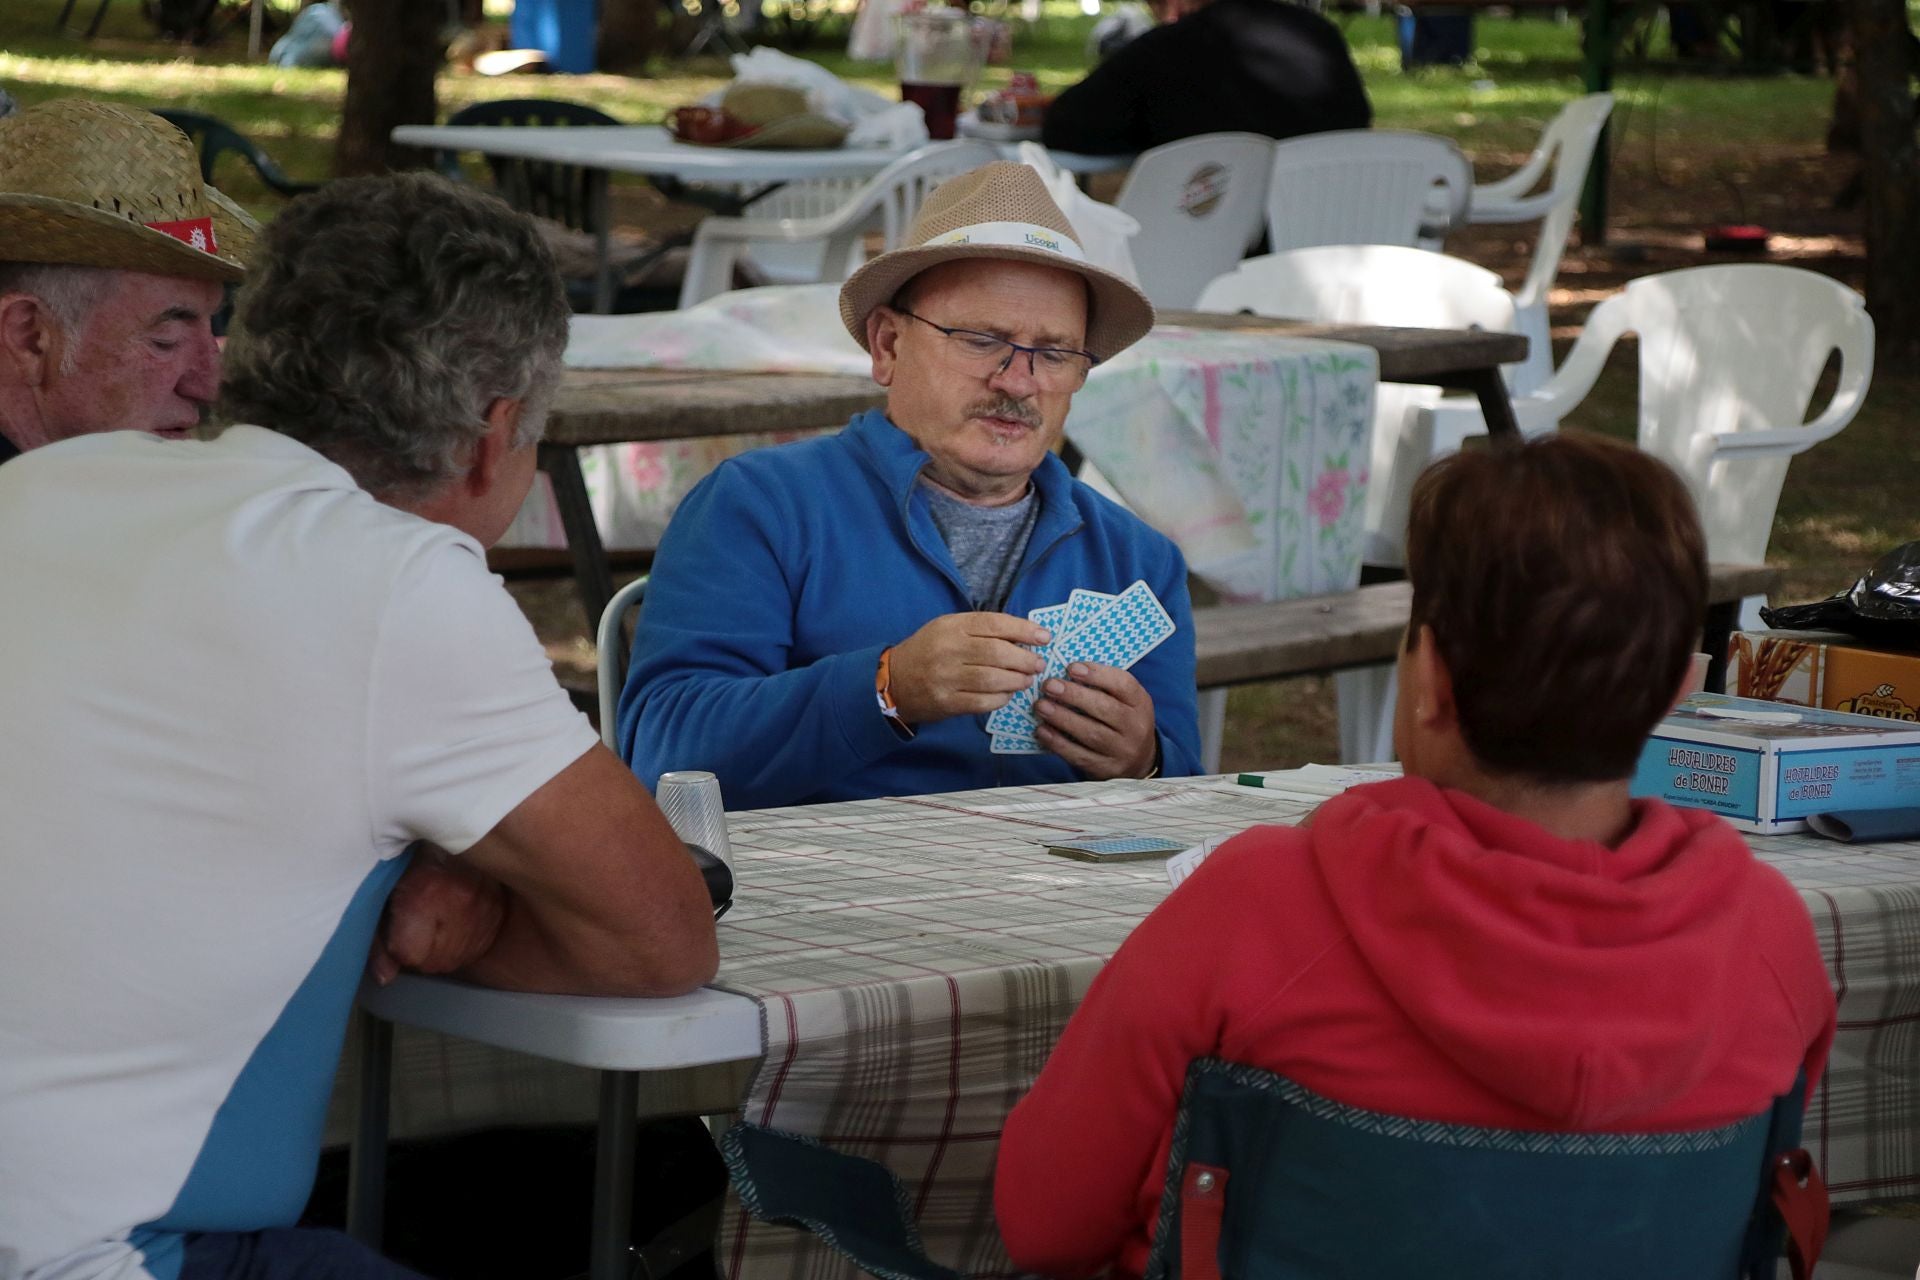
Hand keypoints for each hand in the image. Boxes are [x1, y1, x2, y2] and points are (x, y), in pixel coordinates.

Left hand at [368, 844, 507, 984]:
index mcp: (425, 895)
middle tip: (415, 921)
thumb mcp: (383, 894)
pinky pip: (472, 951)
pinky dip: (459, 942)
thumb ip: (377, 938)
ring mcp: (485, 912)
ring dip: (438, 949)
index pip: (408, 954)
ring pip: (451, 960)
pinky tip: (452, 920)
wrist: (456, 834)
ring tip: (434, 919)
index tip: (398, 925)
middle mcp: (461, 906)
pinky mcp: (498, 915)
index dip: (397, 944)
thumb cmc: (411, 861)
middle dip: (417, 950)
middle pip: (430, 962)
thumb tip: (385, 978)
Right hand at [888, 612, 1050, 724]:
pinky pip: (983, 702)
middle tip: (1037, 664)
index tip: (1045, 637)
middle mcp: (949, 650)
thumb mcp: (949, 628)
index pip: (994, 624)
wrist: (892, 681)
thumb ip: (981, 630)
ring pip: (993, 680)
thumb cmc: (929, 651)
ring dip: (1017, 681)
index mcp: (952, 626)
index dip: (1024, 630)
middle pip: (998, 653)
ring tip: (1026, 680)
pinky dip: (1001, 699)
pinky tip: (1007, 695)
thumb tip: (1024, 636)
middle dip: (1025, 659)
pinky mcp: (946, 702)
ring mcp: (946, 678)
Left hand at [1033, 662, 1157, 779]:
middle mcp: (1136, 727)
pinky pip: (1080, 756)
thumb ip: (1103, 686)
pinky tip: (1043, 731)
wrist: (1139, 760)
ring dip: (1063, 718)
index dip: (1097, 674)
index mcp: (1140, 702)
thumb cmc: (1122, 720)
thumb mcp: (1124, 700)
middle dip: (1074, 696)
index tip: (1072, 667)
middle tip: (1050, 685)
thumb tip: (1065, 672)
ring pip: (1091, 733)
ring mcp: (1123, 750)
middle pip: (1105, 709)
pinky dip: (1059, 743)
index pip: (1123, 684)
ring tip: (1042, 706)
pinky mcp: (1107, 769)